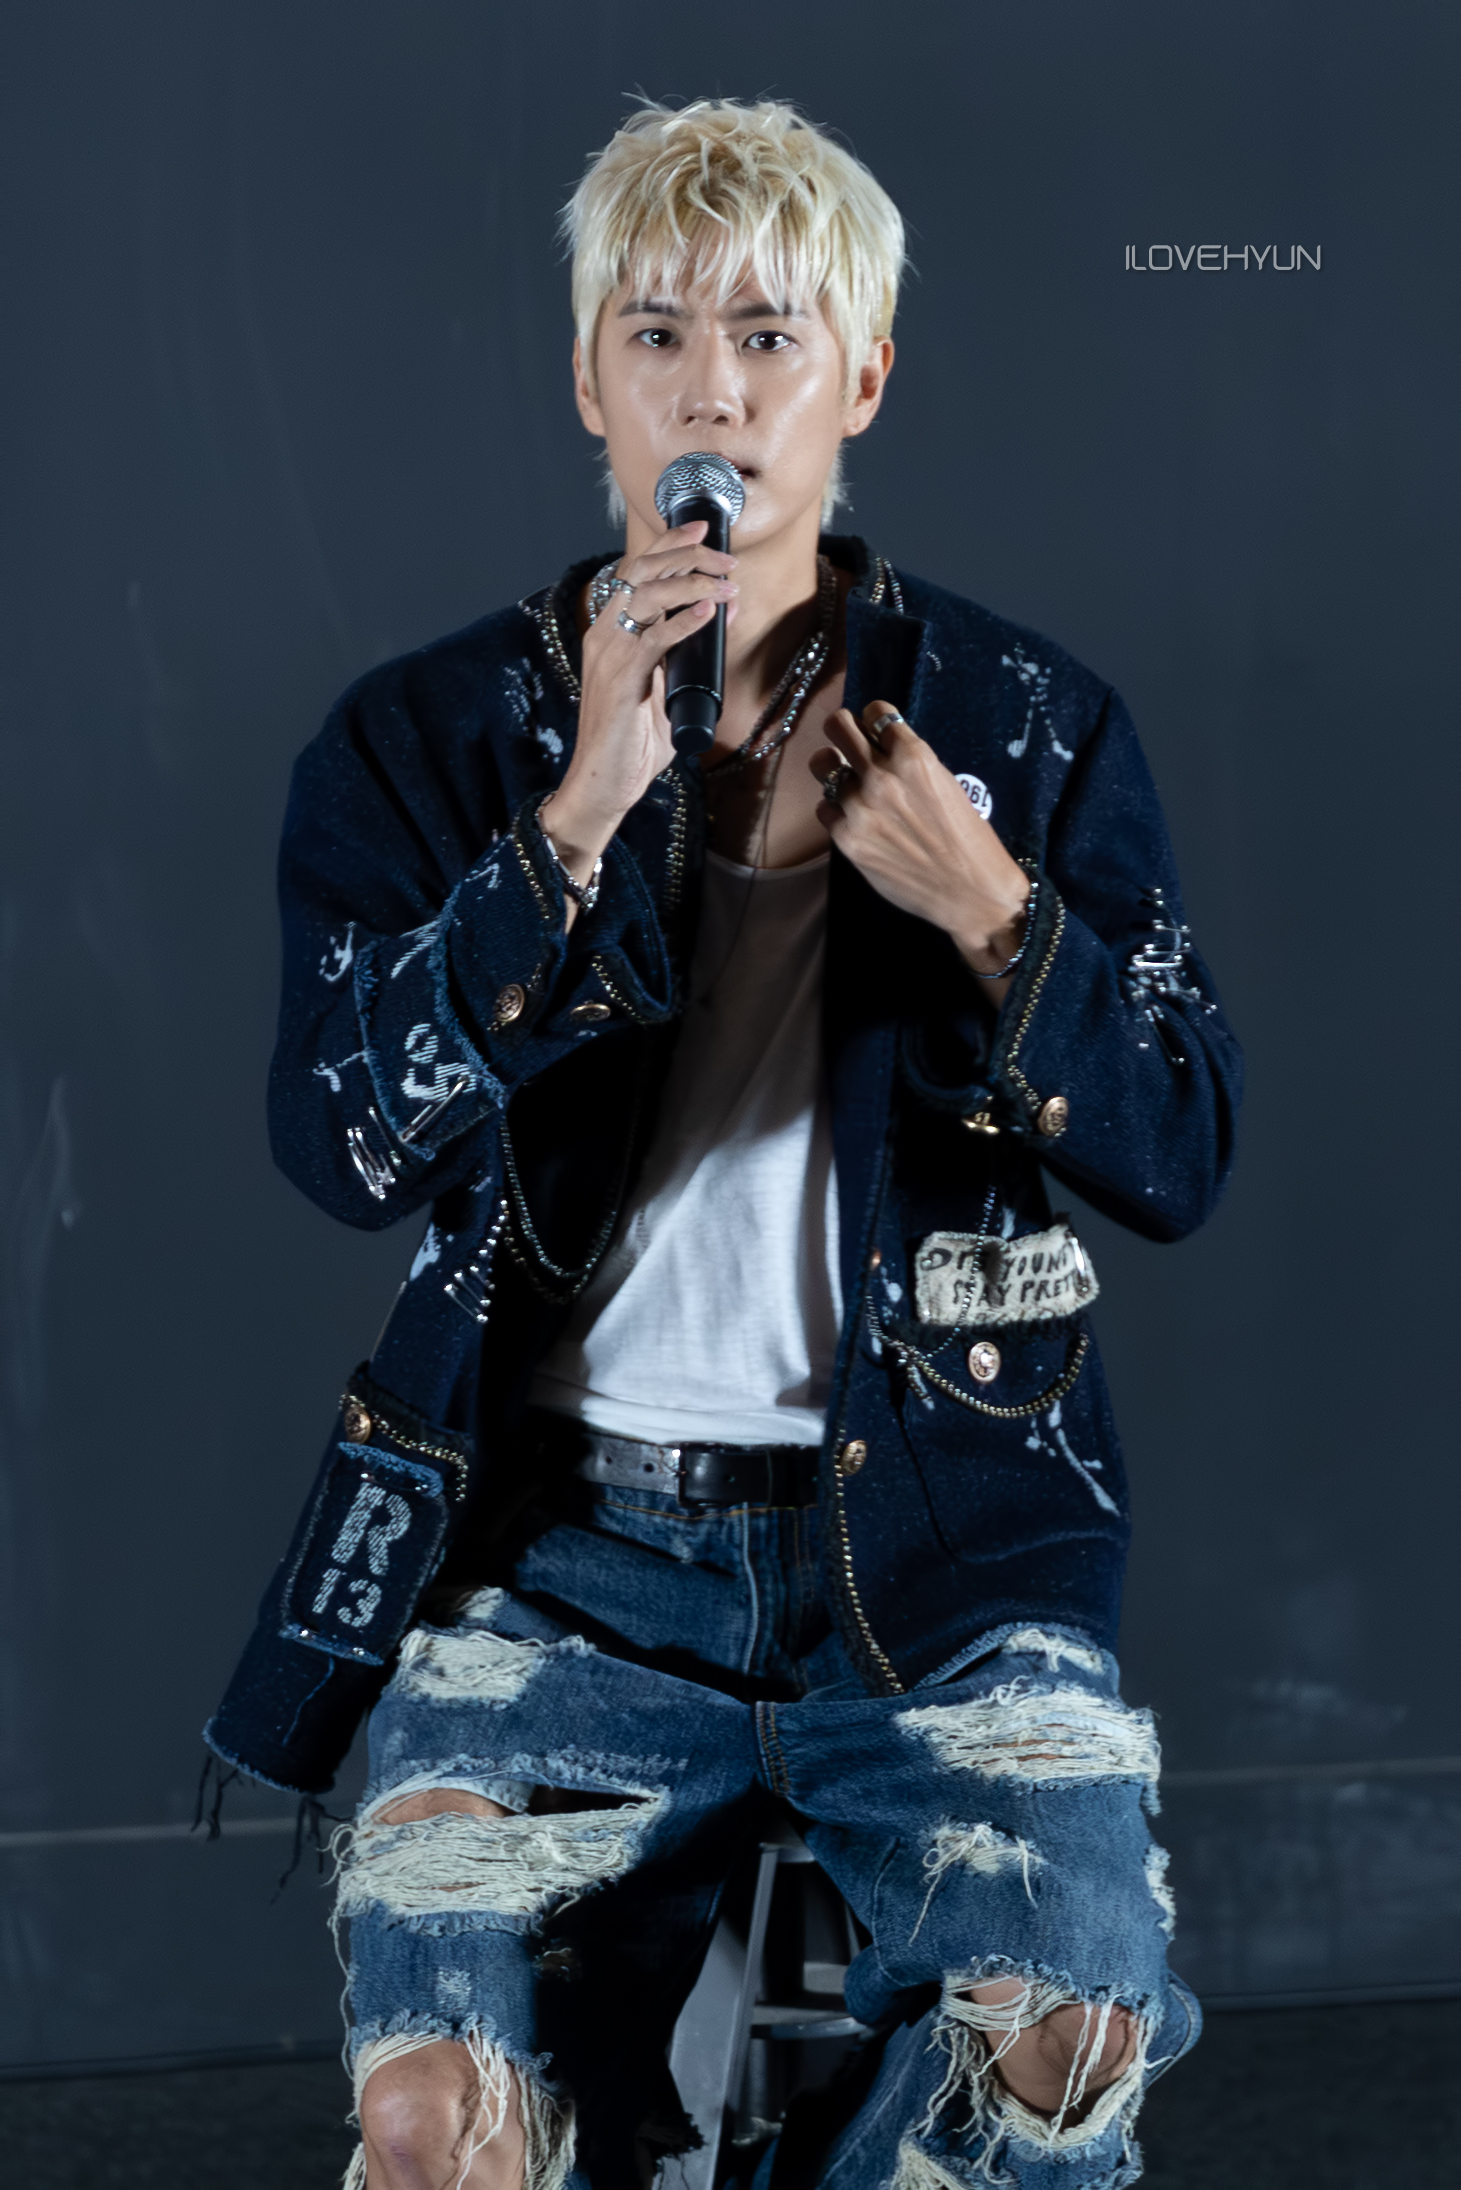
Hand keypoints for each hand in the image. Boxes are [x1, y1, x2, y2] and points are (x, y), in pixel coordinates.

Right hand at [540, 523, 737, 887]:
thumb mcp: (667, 689)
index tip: (700, 528)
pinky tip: (709, 612)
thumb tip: (725, 617)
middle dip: (685, 554)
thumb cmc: (632, 743)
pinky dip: (684, 622)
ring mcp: (609, 655)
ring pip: (647, 597)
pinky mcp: (621, 680)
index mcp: (610, 633)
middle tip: (724, 555)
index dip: (667, 544)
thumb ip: (690, 654)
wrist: (604, 784)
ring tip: (726, 582)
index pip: (636, 571)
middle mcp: (605, 635)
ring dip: (692, 583)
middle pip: (641, 572)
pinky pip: (655, 640)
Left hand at [809, 703, 1031, 990]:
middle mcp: (881, 776)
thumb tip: (879, 746)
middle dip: (843, 731)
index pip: (875, 711)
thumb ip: (910, 762)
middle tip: (849, 745)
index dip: (874, 721)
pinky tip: (854, 821)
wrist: (970, 891)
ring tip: (846, 781)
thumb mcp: (945, 783)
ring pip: (822, 764)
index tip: (876, 733)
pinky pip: (824, 808)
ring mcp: (859, 807)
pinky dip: (836, 811)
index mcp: (913, 756)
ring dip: (833, 769)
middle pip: (837, 725)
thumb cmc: (967, 837)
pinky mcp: (846, 838)